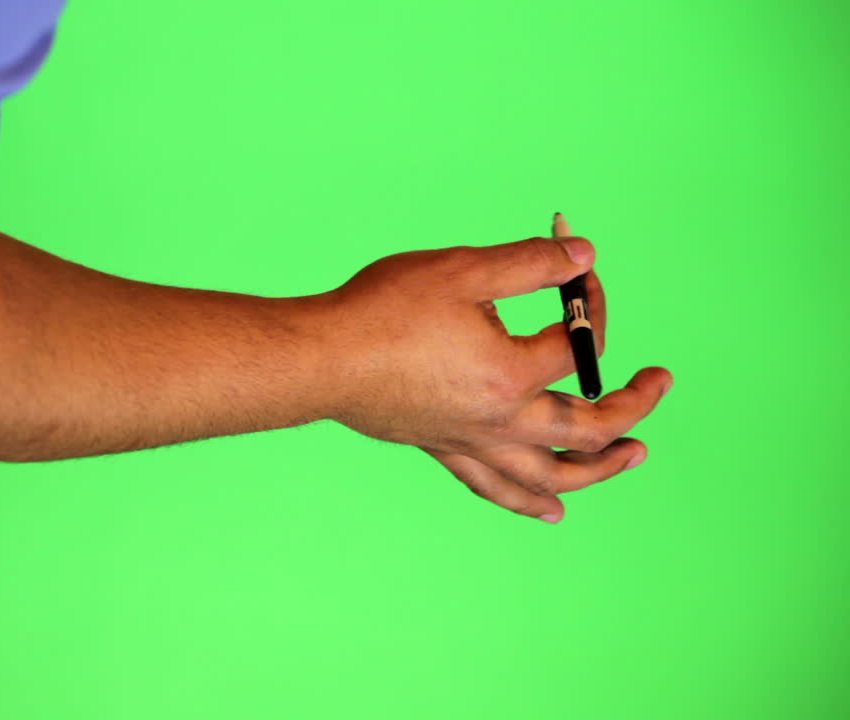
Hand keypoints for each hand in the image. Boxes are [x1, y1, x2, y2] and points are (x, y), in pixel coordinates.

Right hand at [320, 235, 672, 522]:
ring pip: (549, 474)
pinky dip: (529, 500)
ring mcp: (471, 441)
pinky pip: (496, 486)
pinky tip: (550, 510)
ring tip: (633, 457)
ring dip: (598, 469)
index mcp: (512, 373)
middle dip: (631, 407)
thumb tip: (583, 255)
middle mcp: (499, 419)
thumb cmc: (383, 311)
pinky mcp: (444, 448)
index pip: (579, 346)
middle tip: (657, 384)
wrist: (322, 360)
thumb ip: (530, 263)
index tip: (583, 276)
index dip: (593, 307)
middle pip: (585, 428)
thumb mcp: (463, 271)